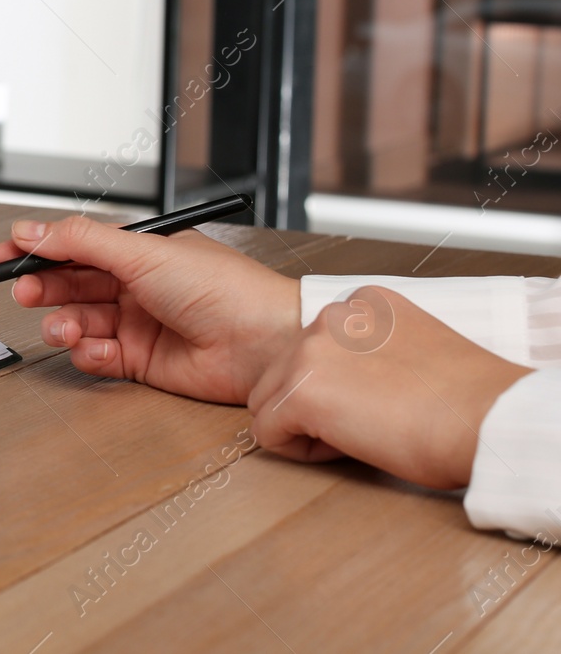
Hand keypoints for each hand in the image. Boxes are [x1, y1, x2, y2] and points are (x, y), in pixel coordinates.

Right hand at [0, 216, 298, 403]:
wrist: (264, 343)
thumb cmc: (224, 289)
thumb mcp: (142, 252)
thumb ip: (80, 241)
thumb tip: (31, 228)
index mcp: (138, 251)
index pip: (72, 245)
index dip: (33, 250)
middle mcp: (135, 285)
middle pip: (69, 283)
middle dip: (42, 287)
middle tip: (24, 291)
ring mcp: (137, 323)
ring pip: (78, 321)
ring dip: (63, 323)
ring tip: (65, 327)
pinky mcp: (141, 361)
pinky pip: (97, 356)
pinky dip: (89, 354)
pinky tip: (98, 349)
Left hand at [247, 286, 529, 488]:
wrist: (488, 421)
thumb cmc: (467, 402)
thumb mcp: (412, 351)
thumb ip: (369, 353)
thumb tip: (345, 381)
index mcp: (361, 305)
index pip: (313, 348)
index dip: (337, 386)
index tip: (373, 400)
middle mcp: (330, 317)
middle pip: (282, 371)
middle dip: (310, 404)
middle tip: (362, 424)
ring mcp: (310, 351)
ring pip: (267, 400)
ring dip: (303, 426)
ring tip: (358, 435)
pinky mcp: (302, 392)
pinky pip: (267, 432)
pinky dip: (299, 450)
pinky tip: (347, 446)